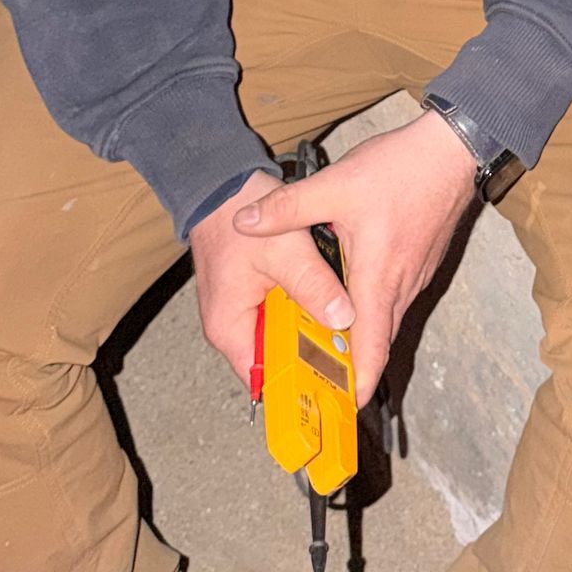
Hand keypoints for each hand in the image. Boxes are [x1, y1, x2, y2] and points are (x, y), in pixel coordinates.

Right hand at [189, 167, 351, 388]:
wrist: (220, 185)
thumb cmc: (237, 215)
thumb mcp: (285, 251)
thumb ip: (314, 285)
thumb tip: (344, 319)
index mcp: (230, 327)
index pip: (267, 379)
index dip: (302, 384)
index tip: (336, 387)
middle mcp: (233, 327)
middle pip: (280, 359)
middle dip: (315, 355)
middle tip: (352, 350)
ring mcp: (244, 311)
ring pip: (286, 336)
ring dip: (313, 330)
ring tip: (345, 324)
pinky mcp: (255, 295)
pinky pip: (285, 314)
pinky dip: (306, 310)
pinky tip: (329, 300)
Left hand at [230, 112, 478, 402]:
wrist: (453, 147)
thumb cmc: (402, 168)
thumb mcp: (336, 185)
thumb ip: (288, 207)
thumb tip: (245, 224)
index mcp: (378, 278)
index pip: (371, 349)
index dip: (357, 384)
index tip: (340, 408)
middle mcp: (402, 286)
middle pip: (378, 342)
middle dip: (351, 366)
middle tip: (318, 380)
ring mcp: (417, 275)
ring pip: (387, 320)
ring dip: (362, 337)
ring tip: (327, 345)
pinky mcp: (422, 262)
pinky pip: (397, 299)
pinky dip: (374, 310)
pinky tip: (351, 296)